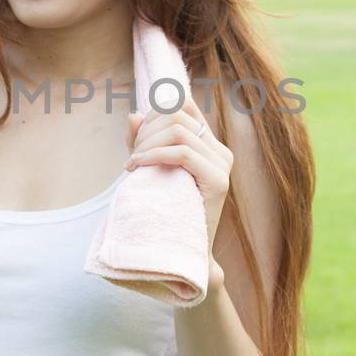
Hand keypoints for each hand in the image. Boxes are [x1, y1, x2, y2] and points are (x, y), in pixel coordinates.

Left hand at [125, 93, 232, 257]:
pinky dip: (154, 156)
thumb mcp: (149, 168)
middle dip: (147, 130)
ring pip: (178, 132)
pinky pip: (183, 153)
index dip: (154, 112)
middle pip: (177, 114)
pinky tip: (137, 167)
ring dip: (147, 144)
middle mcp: (220, 150)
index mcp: (209, 144)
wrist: (183, 250)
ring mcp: (222, 164)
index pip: (183, 105)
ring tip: (134, 164)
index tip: (138, 138)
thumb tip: (133, 114)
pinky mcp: (218, 181)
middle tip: (133, 156)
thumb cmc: (164, 209)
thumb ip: (142, 141)